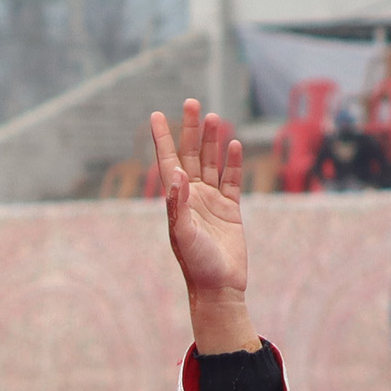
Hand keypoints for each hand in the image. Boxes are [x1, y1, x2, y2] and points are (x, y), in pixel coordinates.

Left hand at [152, 101, 252, 351]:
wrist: (219, 288)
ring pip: (211, 163)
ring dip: (211, 141)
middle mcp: (192, 196)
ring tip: (214, 117)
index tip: (156, 115)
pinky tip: (233, 145)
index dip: (162, 138)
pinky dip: (233, 163)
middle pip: (189, 155)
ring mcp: (211, 202)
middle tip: (192, 102)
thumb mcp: (183, 235)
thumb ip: (178, 205)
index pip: (167, 161)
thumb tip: (176, 175)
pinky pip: (232, 181)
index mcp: (177, 200)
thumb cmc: (196, 265)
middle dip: (190, 130)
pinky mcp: (231, 210)